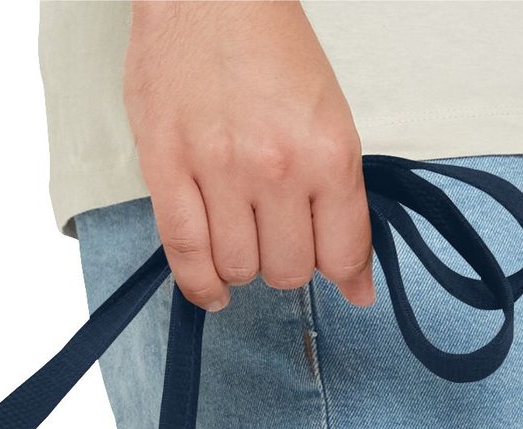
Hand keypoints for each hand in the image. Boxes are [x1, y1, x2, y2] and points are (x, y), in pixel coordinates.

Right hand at [124, 0, 371, 311]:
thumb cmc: (267, 45)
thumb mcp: (328, 113)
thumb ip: (340, 197)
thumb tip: (354, 281)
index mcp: (328, 150)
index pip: (343, 251)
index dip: (344, 274)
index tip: (341, 279)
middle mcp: (277, 168)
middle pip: (289, 269)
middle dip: (287, 263)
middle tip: (278, 236)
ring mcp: (219, 173)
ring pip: (239, 269)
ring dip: (243, 265)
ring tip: (241, 238)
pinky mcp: (167, 171)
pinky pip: (186, 255)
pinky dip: (202, 285)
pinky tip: (214, 289)